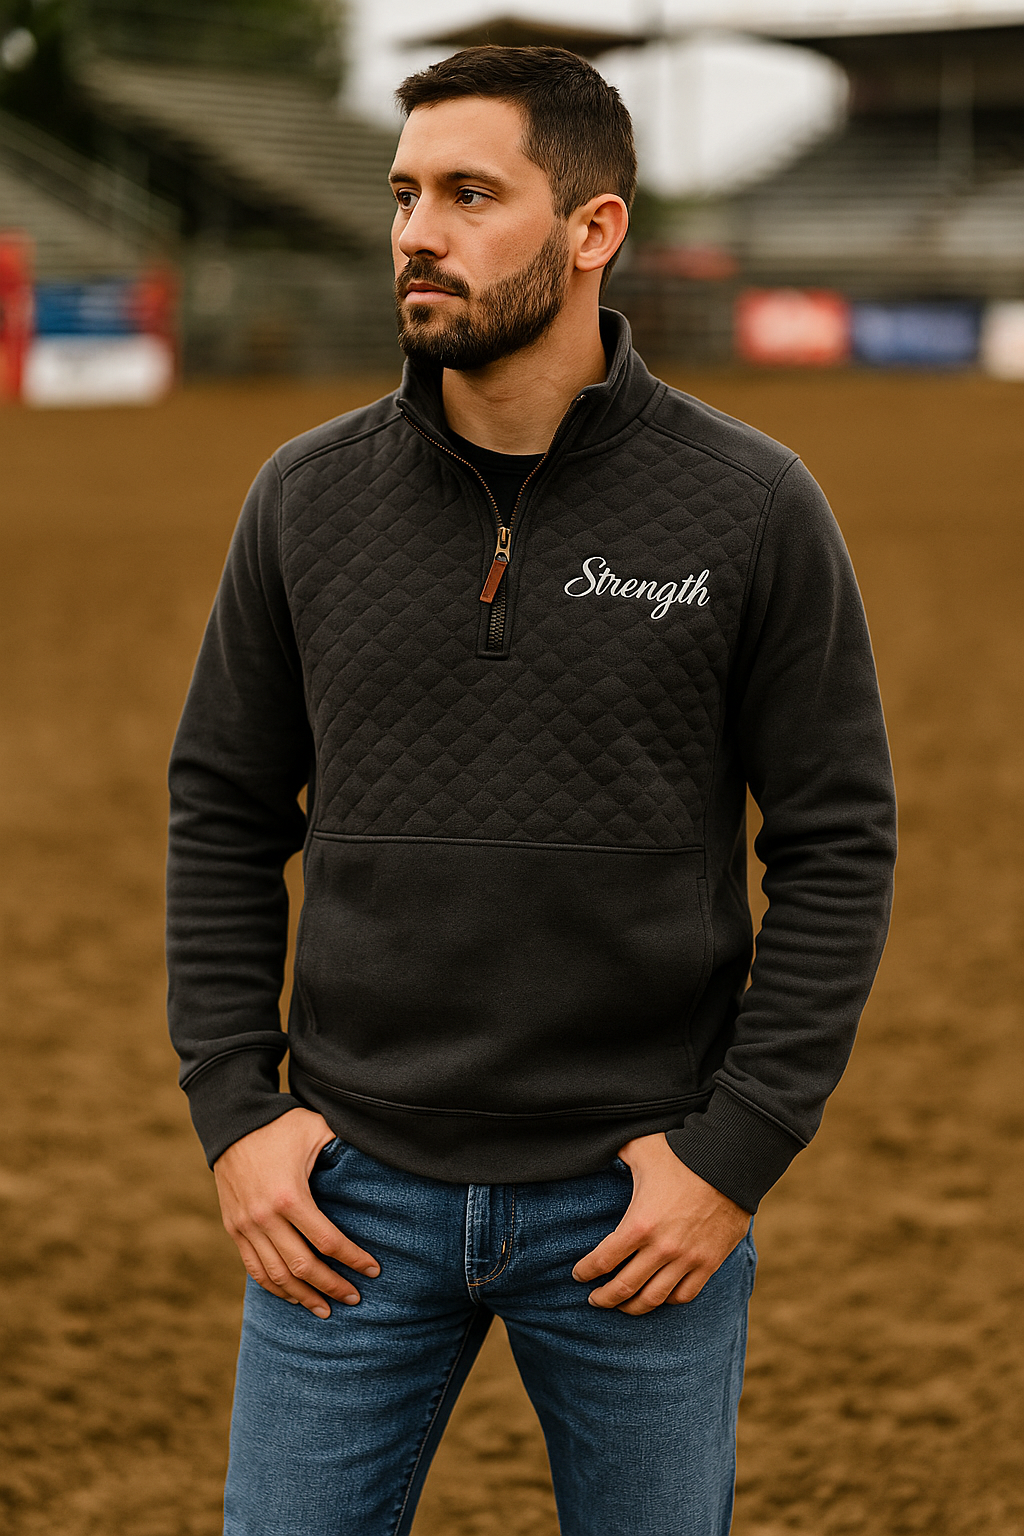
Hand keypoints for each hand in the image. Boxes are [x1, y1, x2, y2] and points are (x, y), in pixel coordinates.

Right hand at [213, 1108, 378, 1317]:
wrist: (231, 1121)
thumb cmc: (281, 1124)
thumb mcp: (316, 1129)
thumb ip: (343, 1147)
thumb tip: (379, 1153)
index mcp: (290, 1196)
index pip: (328, 1241)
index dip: (353, 1259)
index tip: (373, 1270)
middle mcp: (265, 1217)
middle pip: (303, 1266)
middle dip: (332, 1286)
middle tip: (355, 1298)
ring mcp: (246, 1226)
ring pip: (277, 1276)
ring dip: (303, 1296)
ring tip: (326, 1309)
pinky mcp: (234, 1228)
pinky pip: (254, 1269)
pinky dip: (274, 1288)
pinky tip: (293, 1296)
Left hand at [572, 1132, 750, 1315]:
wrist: (731, 1162)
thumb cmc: (682, 1153)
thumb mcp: (641, 1148)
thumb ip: (615, 1153)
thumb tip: (598, 1146)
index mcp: (639, 1224)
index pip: (602, 1261)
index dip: (585, 1272)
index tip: (578, 1274)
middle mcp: (661, 1248)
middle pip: (624, 1288)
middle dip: (603, 1298)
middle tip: (594, 1299)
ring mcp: (687, 1259)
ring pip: (653, 1299)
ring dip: (632, 1307)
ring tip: (622, 1306)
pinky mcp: (709, 1263)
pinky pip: (684, 1294)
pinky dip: (668, 1300)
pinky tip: (658, 1296)